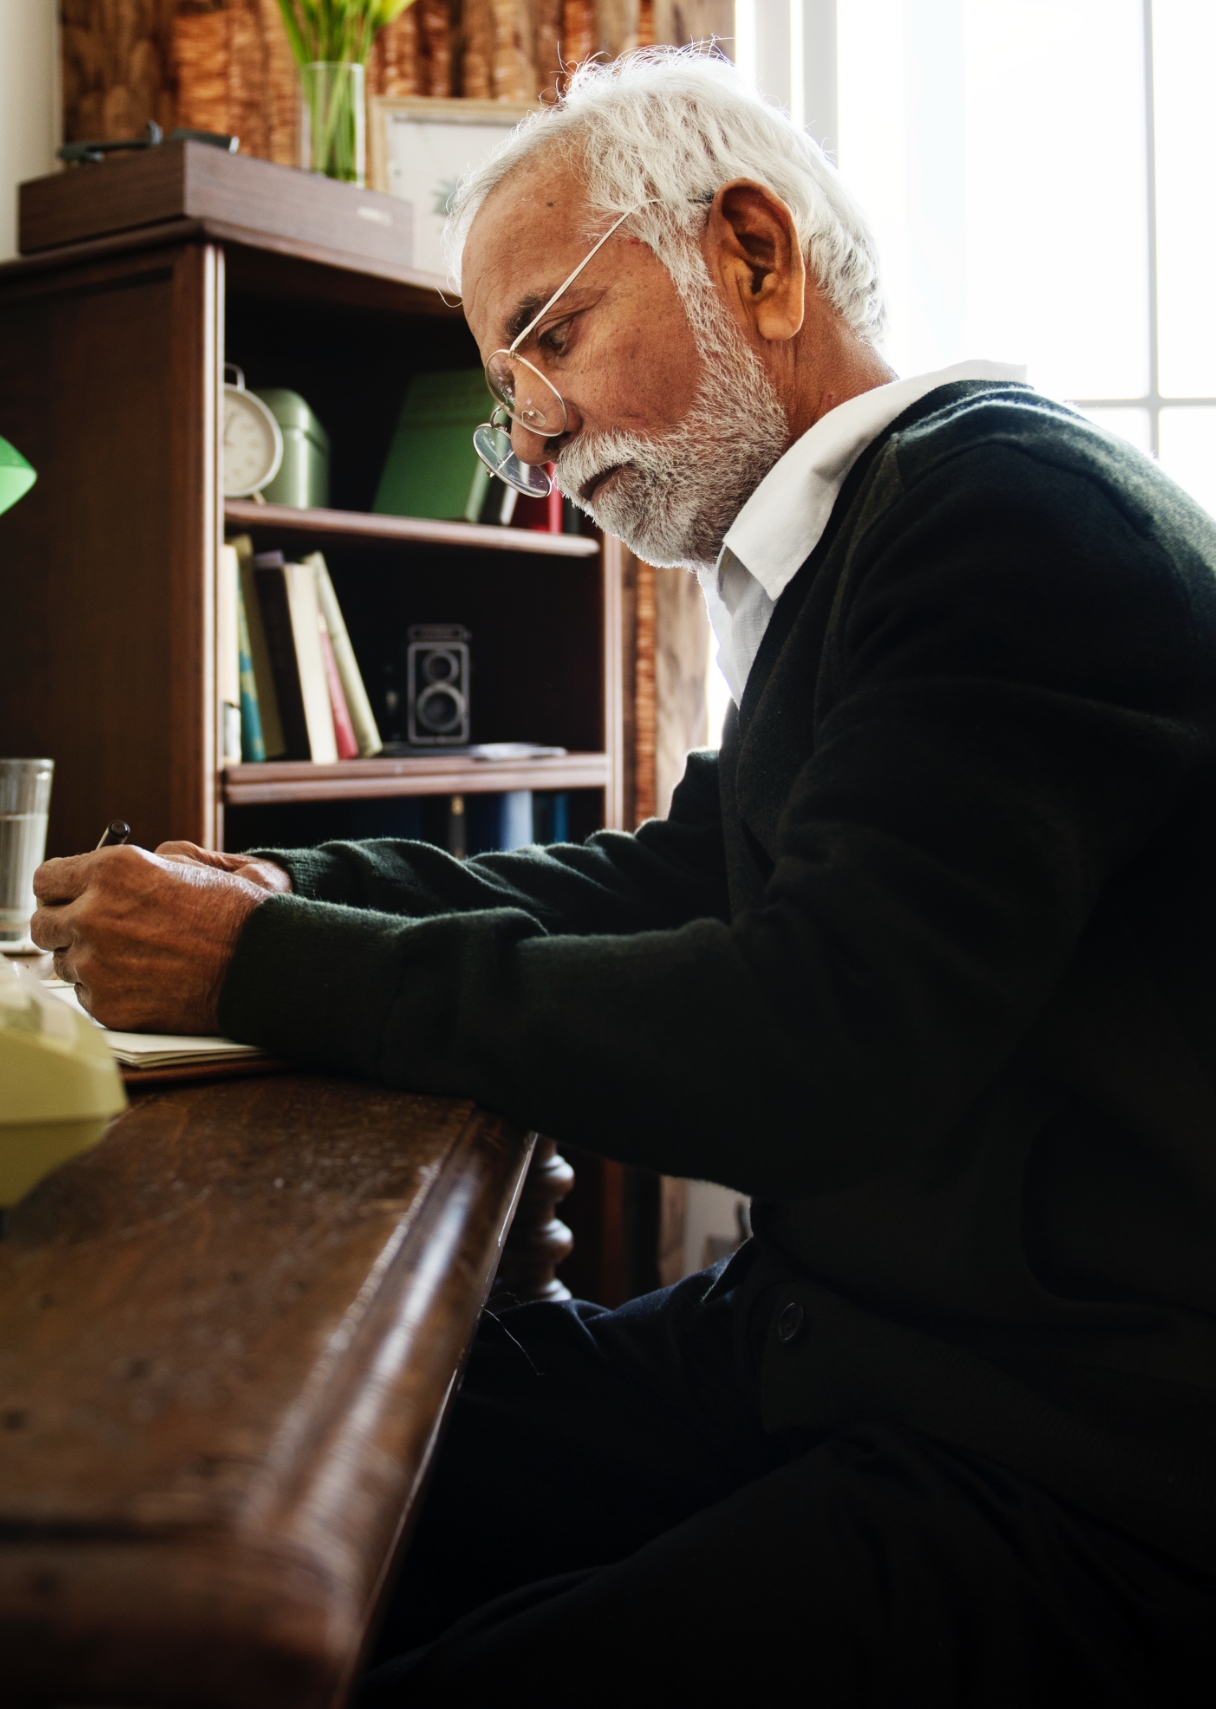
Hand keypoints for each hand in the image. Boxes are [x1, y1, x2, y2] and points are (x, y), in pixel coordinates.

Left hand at [30, 843, 287, 1033]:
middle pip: (42, 924)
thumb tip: (89, 880)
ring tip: (134, 957)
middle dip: (64, 926)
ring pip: (64, 962)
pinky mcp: (107, 1004)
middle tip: (94, 931)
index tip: (70, 898)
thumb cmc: (230, 914)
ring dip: (88, 959)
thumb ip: (124, 870)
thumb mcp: (180, 866)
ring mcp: (96, 964)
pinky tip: (144, 980)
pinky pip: (86, 994)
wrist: (260, 966)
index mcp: (111, 872)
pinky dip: (108, 989)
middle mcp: (94, 915)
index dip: (60, 890)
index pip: (46, 879)